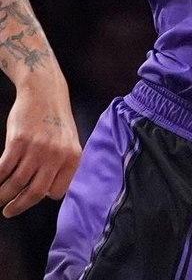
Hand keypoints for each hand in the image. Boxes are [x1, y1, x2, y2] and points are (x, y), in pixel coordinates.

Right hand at [0, 71, 80, 217]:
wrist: (45, 90)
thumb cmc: (54, 119)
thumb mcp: (68, 141)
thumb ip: (60, 164)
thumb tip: (47, 193)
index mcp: (72, 156)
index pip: (56, 191)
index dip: (43, 196)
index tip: (31, 198)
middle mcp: (57, 154)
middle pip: (35, 193)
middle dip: (19, 206)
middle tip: (8, 212)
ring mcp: (38, 148)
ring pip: (16, 184)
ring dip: (3, 196)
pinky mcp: (19, 141)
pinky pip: (3, 170)